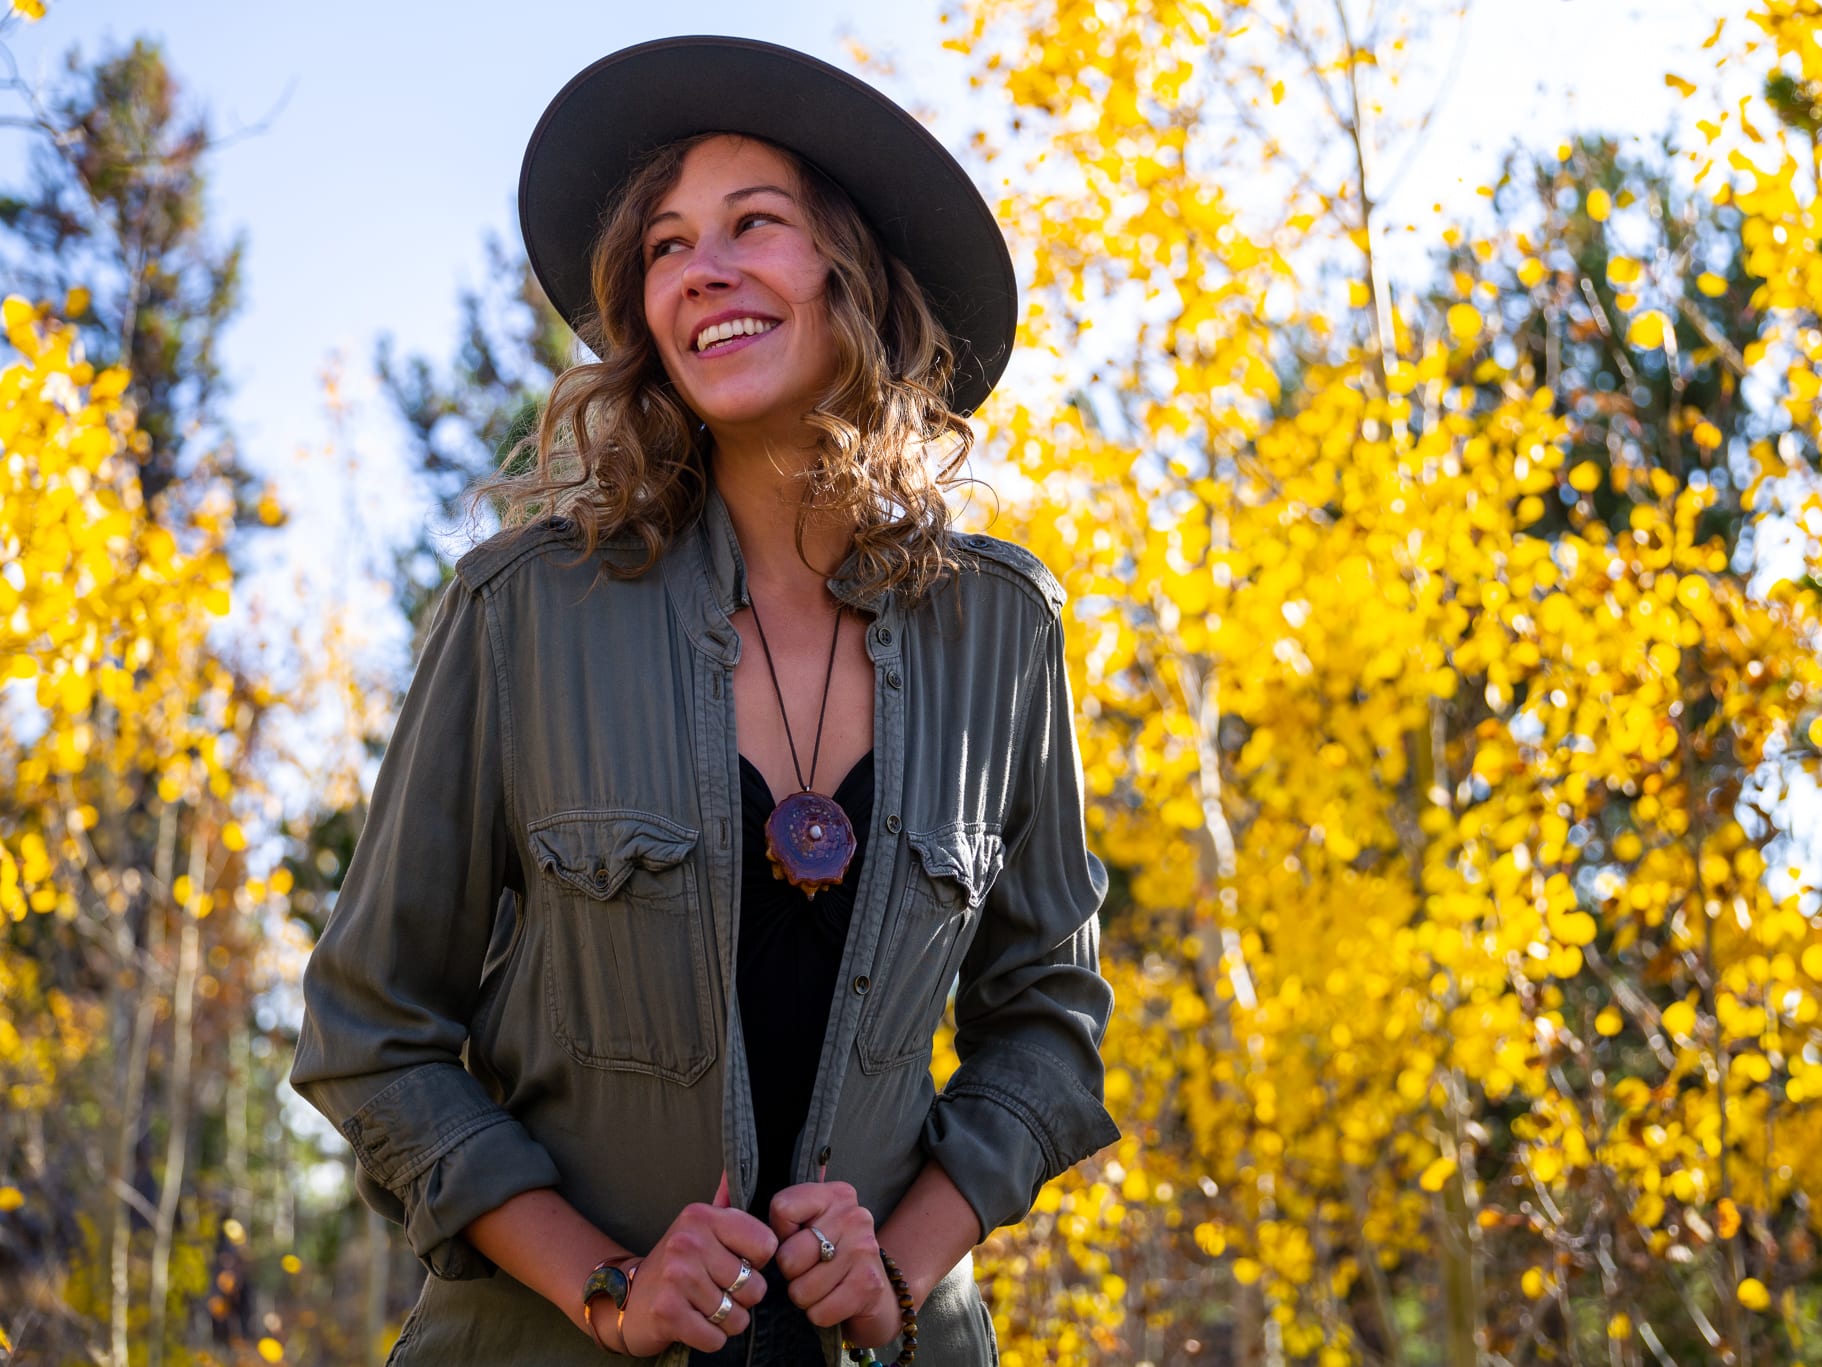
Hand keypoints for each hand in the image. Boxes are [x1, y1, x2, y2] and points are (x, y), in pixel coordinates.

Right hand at [618, 1172, 776, 1355]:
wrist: (626, 1298)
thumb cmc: (676, 1263)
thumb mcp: (698, 1226)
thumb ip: (724, 1201)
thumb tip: (735, 1168)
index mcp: (702, 1216)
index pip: (766, 1245)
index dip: (758, 1262)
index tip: (736, 1262)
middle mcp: (688, 1242)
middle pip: (754, 1286)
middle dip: (742, 1298)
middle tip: (717, 1290)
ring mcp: (676, 1277)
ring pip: (737, 1316)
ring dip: (726, 1321)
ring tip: (704, 1307)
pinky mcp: (668, 1313)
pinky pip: (716, 1338)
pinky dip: (711, 1338)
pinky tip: (694, 1323)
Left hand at [769, 1180, 900, 1349]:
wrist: (873, 1292)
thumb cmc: (830, 1256)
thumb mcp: (810, 1226)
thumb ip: (786, 1220)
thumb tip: (757, 1240)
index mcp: (835, 1194)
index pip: (782, 1207)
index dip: (779, 1234)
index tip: (794, 1240)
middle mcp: (853, 1216)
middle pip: (787, 1256)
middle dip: (791, 1273)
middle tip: (809, 1270)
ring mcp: (863, 1249)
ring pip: (800, 1290)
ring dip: (805, 1297)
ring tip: (822, 1287)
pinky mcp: (869, 1285)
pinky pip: (819, 1312)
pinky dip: (819, 1315)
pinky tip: (833, 1302)